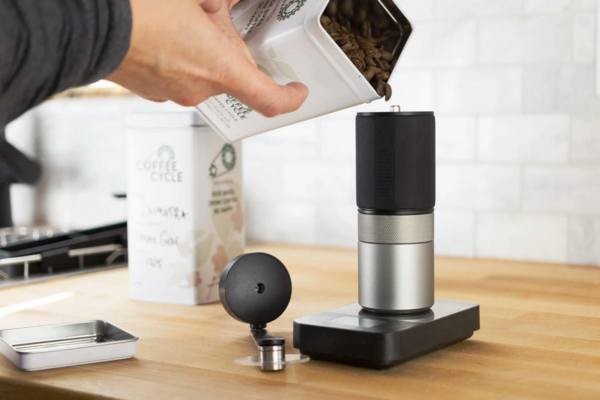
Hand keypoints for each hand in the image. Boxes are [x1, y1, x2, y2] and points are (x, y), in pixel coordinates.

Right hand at [107, 0, 308, 116]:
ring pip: (203, 71)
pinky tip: (163, 32)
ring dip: (201, 49)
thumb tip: (225, 1)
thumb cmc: (141, 11)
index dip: (289, 98)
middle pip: (231, 73)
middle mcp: (200, 89)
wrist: (90, 26)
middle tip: (211, 16)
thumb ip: (220, 1)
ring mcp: (173, 92)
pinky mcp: (152, 90)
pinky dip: (179, 56)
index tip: (297, 91)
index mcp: (219, 68)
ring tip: (180, 19)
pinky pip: (178, 74)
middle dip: (228, 46)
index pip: (268, 99)